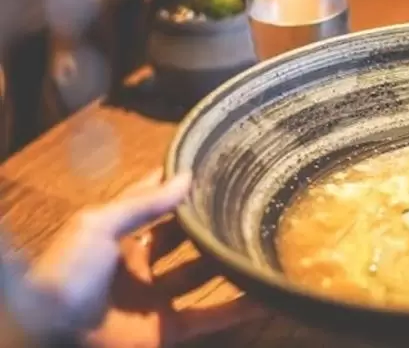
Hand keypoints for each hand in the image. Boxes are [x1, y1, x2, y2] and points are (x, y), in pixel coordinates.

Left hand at [17, 171, 262, 346]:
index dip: (175, 187)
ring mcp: (154, 299)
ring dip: (227, 262)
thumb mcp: (99, 225)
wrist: (52, 333)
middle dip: (208, 223)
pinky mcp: (168, 330)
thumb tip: (188, 175)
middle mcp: (137, 266)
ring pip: (201, 276)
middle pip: (181, 239)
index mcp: (114, 237)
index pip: (151, 204)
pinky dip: (239, 309)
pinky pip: (210, 317)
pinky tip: (265, 295)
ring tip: (262, 241)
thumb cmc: (68, 273)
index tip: (210, 168)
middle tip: (246, 202)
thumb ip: (144, 203)